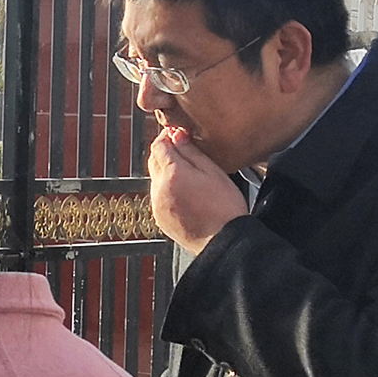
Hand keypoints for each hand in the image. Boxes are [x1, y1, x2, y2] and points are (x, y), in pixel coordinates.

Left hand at [147, 124, 249, 252]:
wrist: (223, 242)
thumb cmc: (224, 208)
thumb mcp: (213, 172)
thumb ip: (192, 151)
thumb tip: (177, 135)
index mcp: (173, 174)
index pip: (158, 145)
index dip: (167, 136)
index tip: (178, 134)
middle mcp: (159, 189)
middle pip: (153, 160)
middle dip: (165, 152)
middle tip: (183, 150)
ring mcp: (157, 204)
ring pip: (155, 178)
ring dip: (166, 171)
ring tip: (189, 174)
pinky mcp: (160, 217)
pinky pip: (158, 196)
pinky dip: (167, 189)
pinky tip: (186, 192)